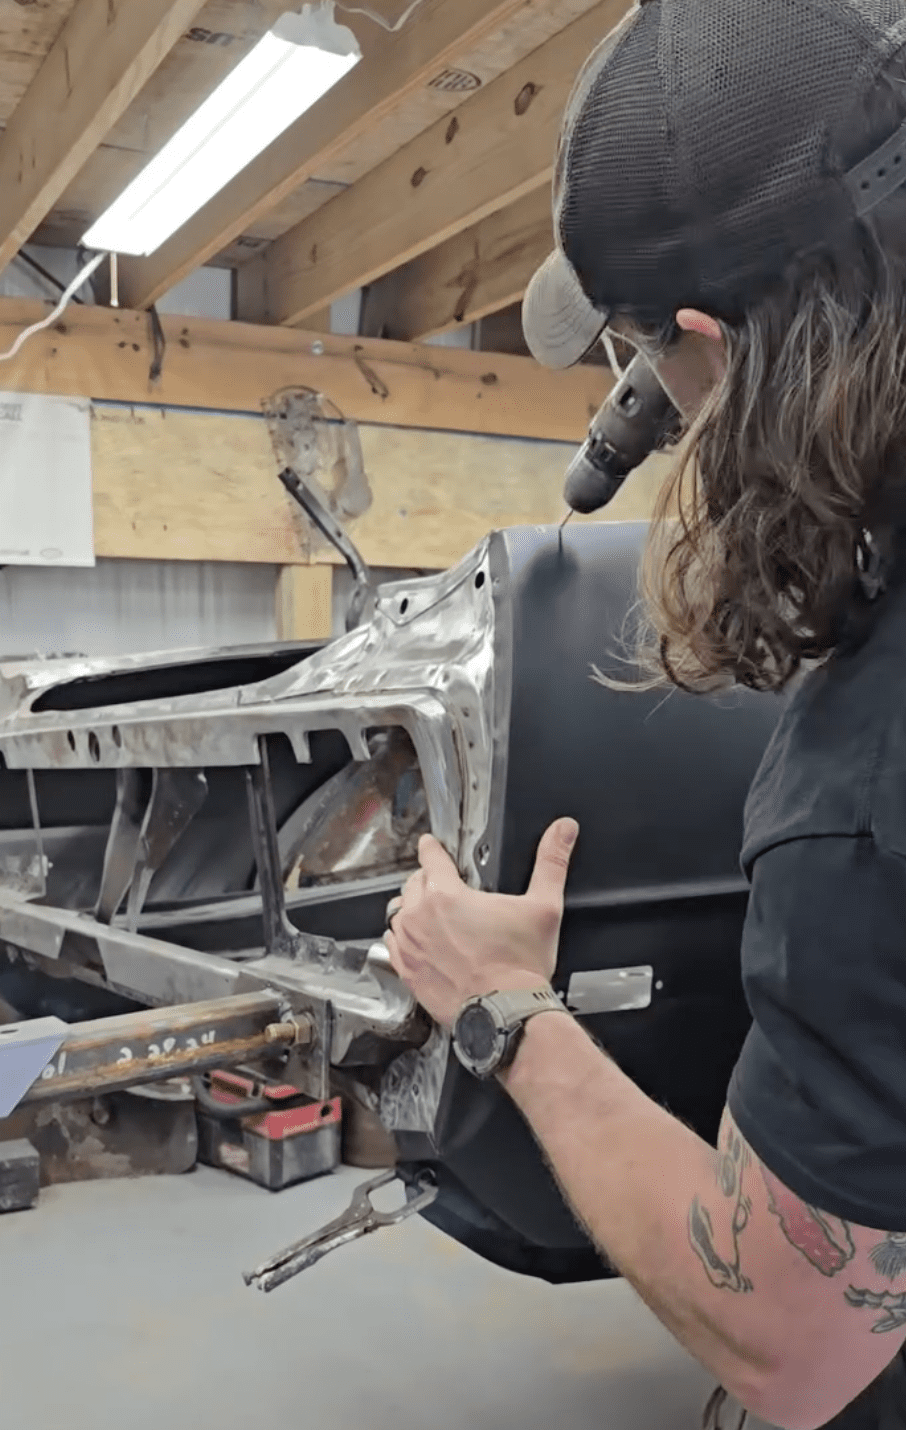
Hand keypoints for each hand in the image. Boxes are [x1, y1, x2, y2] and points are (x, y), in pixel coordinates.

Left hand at [384, 818, 579, 1028]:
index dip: (431, 848)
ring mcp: (409, 946)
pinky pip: (393, 945)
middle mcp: (420, 917)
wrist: (505, 1015)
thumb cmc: (521, 965)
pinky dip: (402, 938)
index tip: (430, 845)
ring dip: (411, 908)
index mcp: (446, 894)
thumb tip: (563, 830)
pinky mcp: (406, 972)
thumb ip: (551, 863)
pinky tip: (416, 940)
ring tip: (428, 911)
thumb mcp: (544, 907)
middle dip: (426, 880)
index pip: (430, 858)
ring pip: (399, 913)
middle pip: (413, 885)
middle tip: (441, 884)